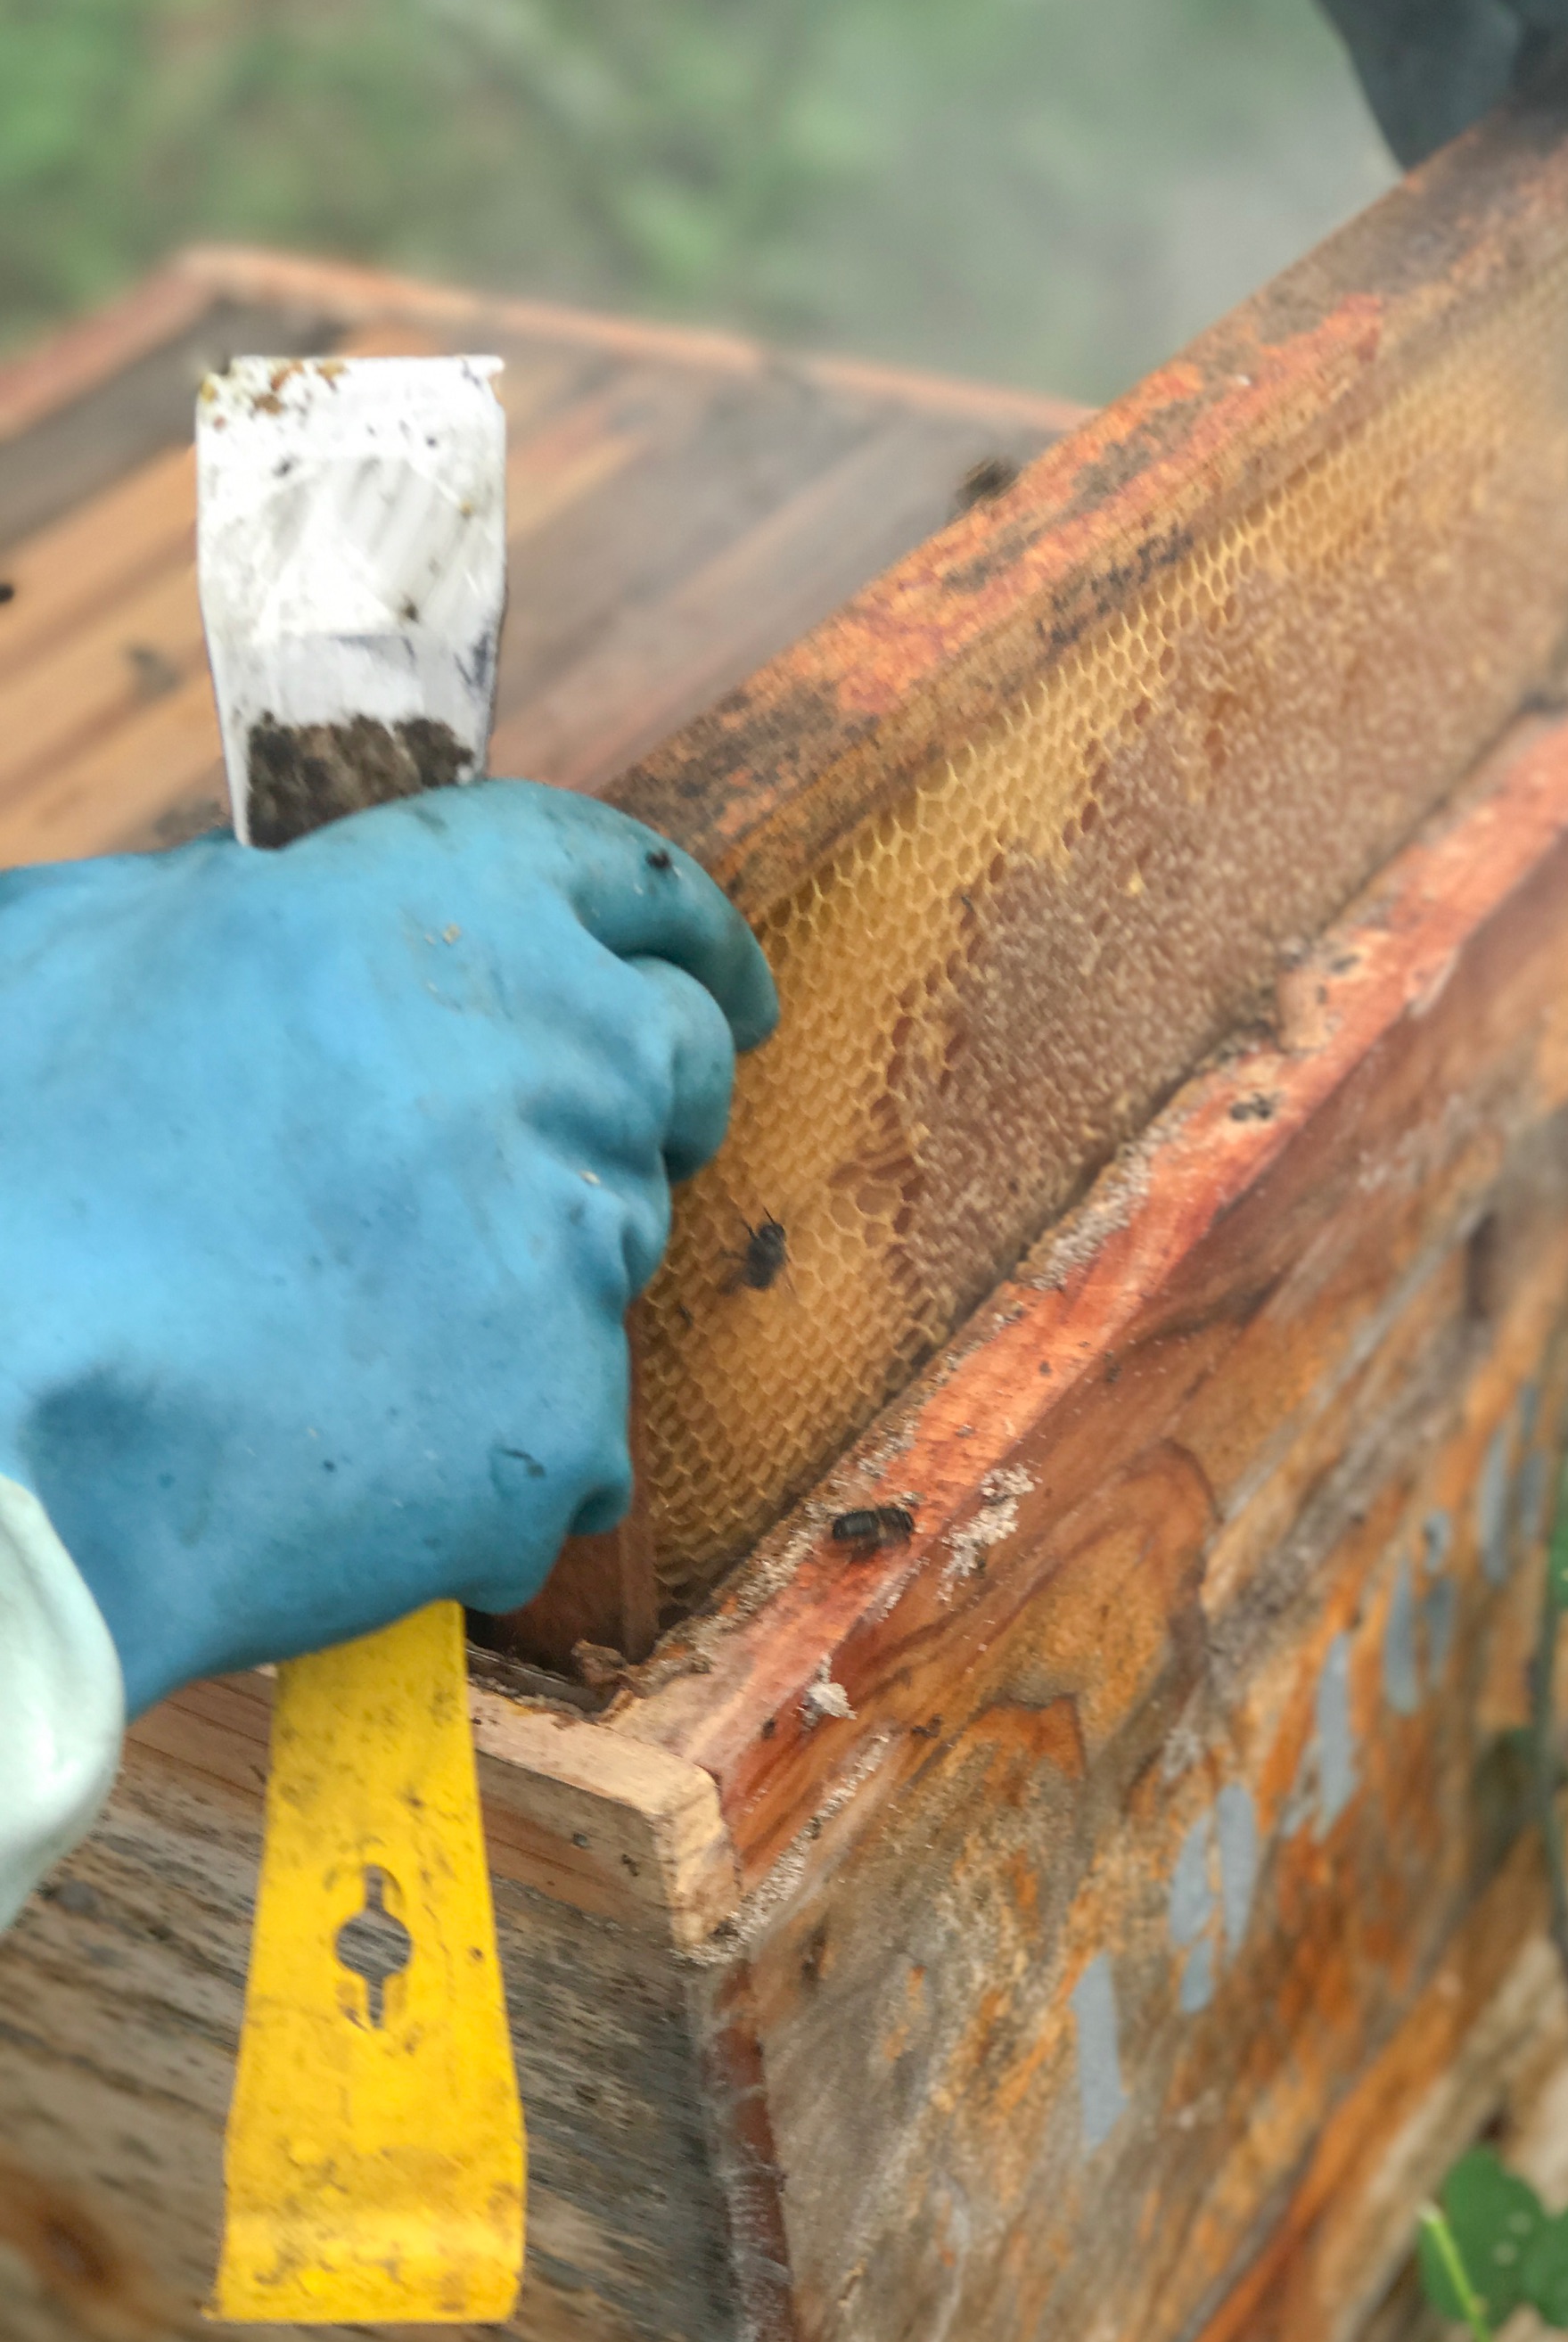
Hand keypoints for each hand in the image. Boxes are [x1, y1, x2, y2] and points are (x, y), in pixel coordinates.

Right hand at [0, 782, 775, 1712]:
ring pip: (609, 1255)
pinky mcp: (572, 1421)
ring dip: (519, 1281)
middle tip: (532, 1160)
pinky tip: (347, 1453)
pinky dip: (484, 1443)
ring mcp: (578, 1251)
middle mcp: (556, 1061)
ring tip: (341, 1330)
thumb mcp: (74, 947)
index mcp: (447, 913)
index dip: (684, 933)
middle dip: (630, 1104)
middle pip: (668, 1069)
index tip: (722, 979)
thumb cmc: (8, 1180)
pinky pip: (567, 1430)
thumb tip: (270, 902)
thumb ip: (222, 904)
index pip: (637, 888)